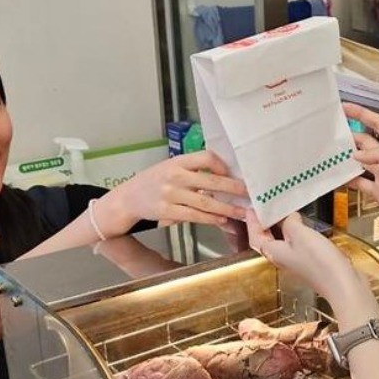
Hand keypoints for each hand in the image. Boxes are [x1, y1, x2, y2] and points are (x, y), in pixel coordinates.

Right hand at [101, 150, 247, 230]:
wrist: (128, 198)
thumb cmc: (155, 182)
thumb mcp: (170, 168)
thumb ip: (193, 172)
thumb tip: (223, 178)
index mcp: (177, 161)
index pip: (205, 157)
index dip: (221, 166)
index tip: (231, 174)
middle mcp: (175, 176)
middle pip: (211, 182)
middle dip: (234, 189)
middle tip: (249, 194)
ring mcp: (170, 194)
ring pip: (205, 202)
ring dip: (227, 209)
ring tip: (242, 213)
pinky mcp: (167, 211)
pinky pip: (194, 216)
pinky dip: (210, 219)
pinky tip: (222, 220)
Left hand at [244, 211, 369, 304]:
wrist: (342, 284)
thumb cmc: (318, 260)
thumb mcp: (300, 234)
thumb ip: (290, 222)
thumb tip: (288, 216)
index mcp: (274, 252)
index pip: (255, 237)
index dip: (252, 222)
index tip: (251, 208)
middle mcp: (282, 258)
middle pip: (267, 240)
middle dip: (264, 224)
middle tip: (265, 207)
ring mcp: (296, 261)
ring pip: (282, 242)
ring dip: (280, 227)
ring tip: (283, 211)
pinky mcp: (310, 262)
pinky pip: (296, 244)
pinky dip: (295, 232)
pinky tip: (303, 224)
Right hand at [344, 104, 378, 239]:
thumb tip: (356, 155)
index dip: (363, 114)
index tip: (345, 107)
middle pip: (367, 142)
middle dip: (351, 136)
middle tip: (332, 133)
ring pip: (361, 162)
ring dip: (348, 157)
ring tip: (330, 153)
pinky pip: (360, 183)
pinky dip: (349, 180)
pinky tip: (337, 177)